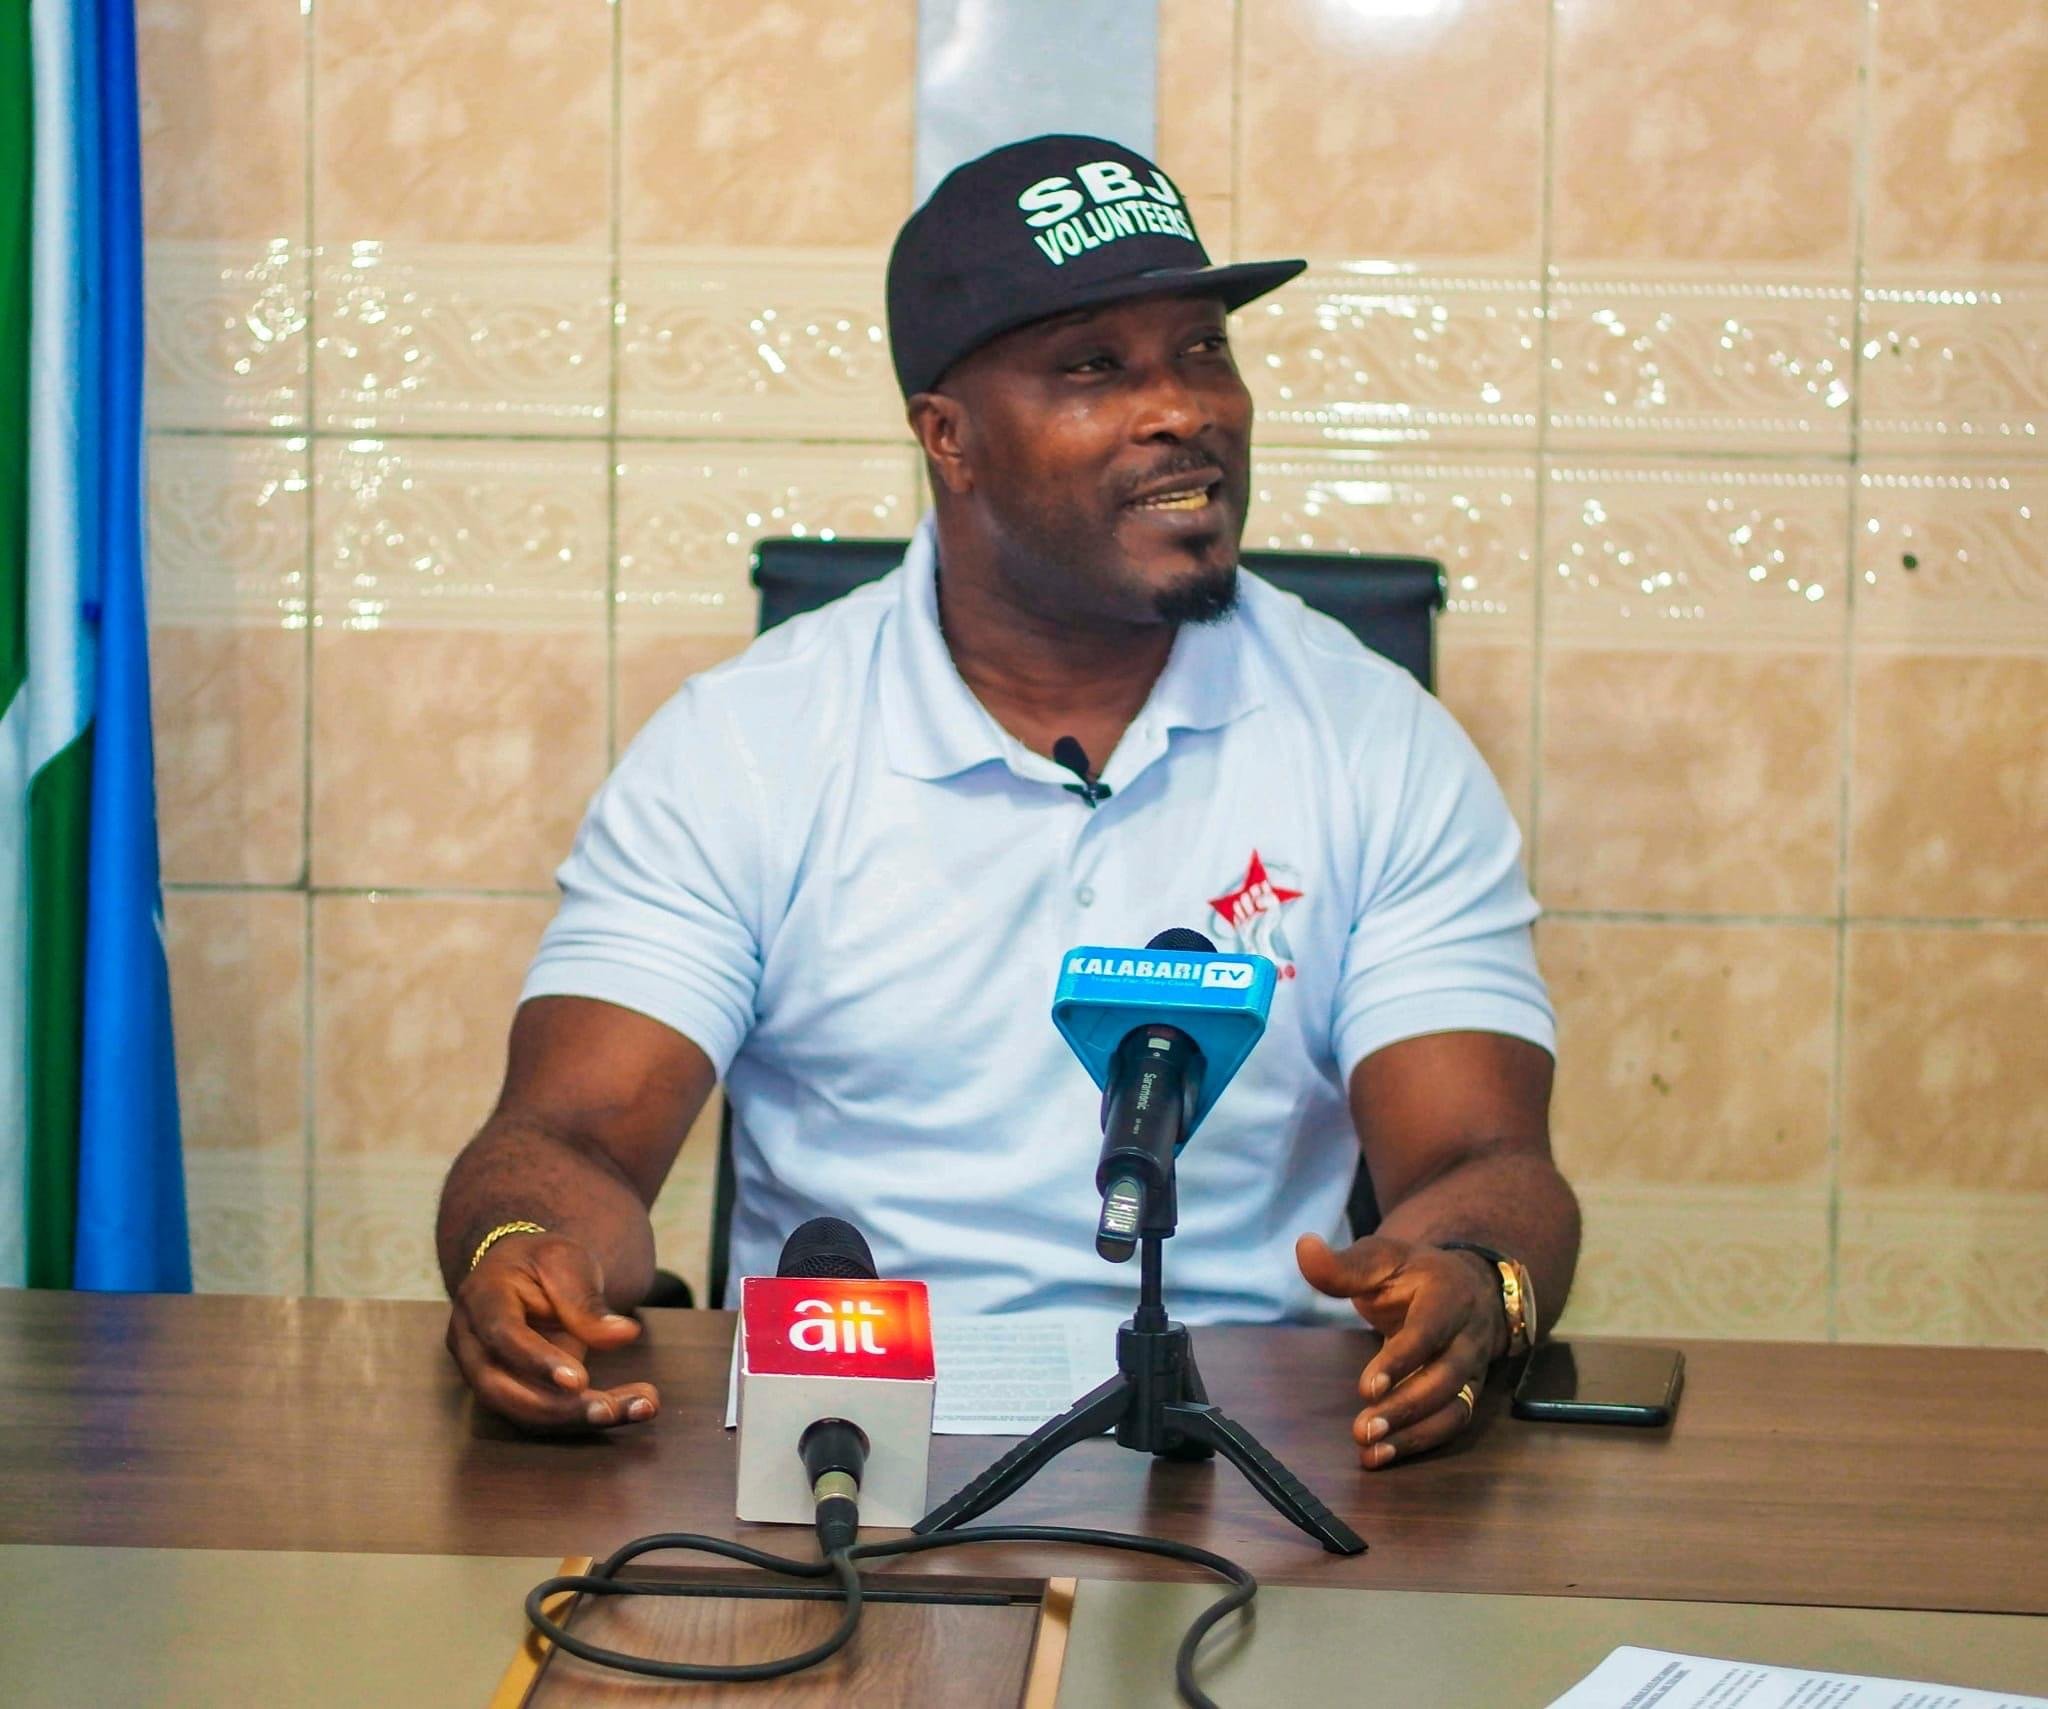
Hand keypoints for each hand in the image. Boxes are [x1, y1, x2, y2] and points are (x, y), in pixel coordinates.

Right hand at [446, 1232, 659, 1431]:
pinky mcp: (506, 1392)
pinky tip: (630, 1408)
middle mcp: (471, 1342)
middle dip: (559, 1408)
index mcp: (481, 1297)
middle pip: (503, 1389)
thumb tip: (625, 1334)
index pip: (501, 1336)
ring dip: (578, 1418)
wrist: (521, 1272)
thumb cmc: (541, 1262)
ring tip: (639, 1407)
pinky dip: (584, 1416)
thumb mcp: (567, 1263)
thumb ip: (588, 1301)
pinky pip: (540, 1414)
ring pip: (521, 1411)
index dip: (536, 1361)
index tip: (579, 1380)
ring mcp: (481, 1373)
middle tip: (612, 1409)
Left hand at [1295, 1232, 1505, 1469]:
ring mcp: (1473, 1368)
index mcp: (1447, 1296)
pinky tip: (1383, 1456)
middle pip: (1444, 1378)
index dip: (1401, 1361)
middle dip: (1404, 1407)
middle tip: (1362, 1429)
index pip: (1428, 1331)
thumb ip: (1343, 1265)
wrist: (1468, 1287)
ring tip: (1371, 1450)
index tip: (1366, 1388)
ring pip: (1453, 1408)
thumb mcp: (1380, 1259)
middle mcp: (1467, 1336)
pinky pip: (1452, 1423)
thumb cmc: (1413, 1274)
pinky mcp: (1469, 1393)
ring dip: (1413, 1434)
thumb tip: (1304, 1248)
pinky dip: (1421, 1443)